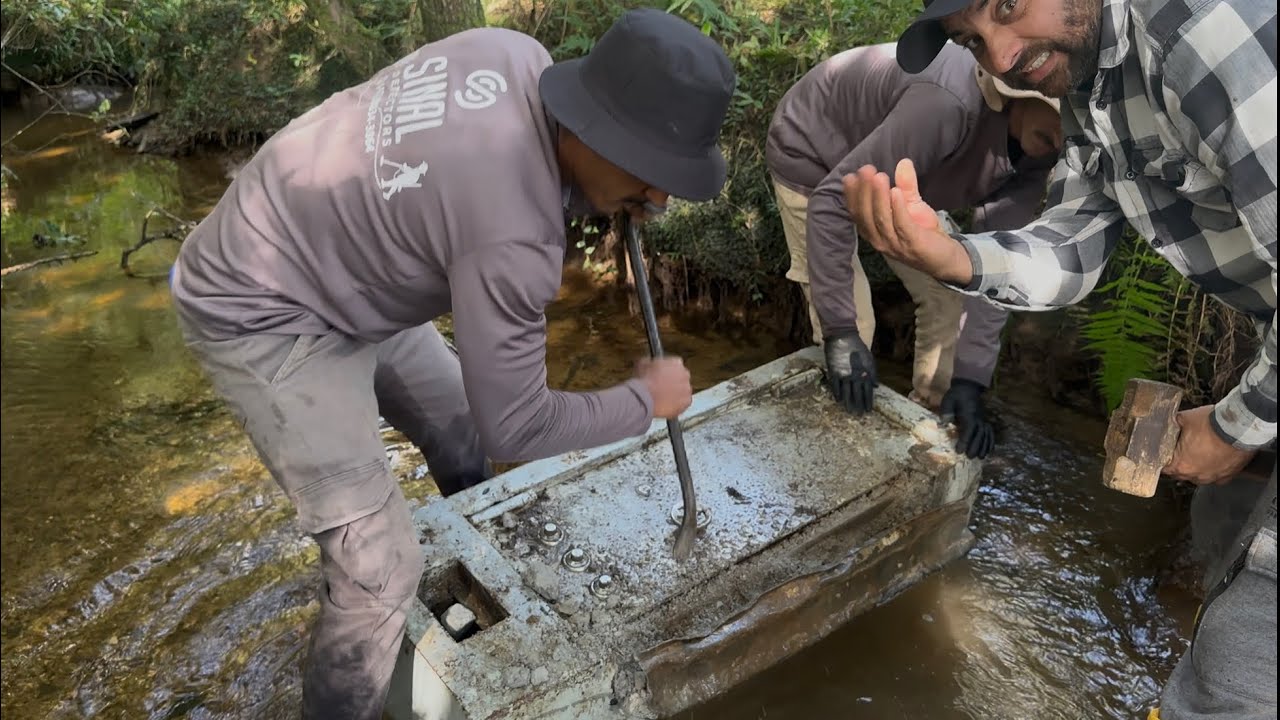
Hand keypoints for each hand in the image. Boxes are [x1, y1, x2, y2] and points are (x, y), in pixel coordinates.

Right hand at [635, 357, 691, 418]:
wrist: (645, 397)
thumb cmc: (644, 381)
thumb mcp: (643, 364)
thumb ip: (650, 362)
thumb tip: (648, 363)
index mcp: (676, 362)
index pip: (675, 364)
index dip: (667, 371)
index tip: (662, 375)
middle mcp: (685, 374)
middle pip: (681, 377)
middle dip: (674, 382)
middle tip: (663, 387)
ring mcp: (687, 388)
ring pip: (683, 391)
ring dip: (676, 393)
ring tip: (664, 398)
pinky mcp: (687, 401)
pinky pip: (684, 403)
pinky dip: (677, 405)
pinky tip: (667, 405)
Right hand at [823, 332, 876, 413]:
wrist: (843, 336)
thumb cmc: (858, 347)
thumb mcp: (870, 359)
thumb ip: (873, 373)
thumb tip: (875, 386)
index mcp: (865, 373)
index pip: (867, 392)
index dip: (868, 402)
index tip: (868, 410)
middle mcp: (855, 376)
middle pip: (857, 395)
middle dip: (859, 406)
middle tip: (859, 415)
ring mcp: (843, 375)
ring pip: (846, 393)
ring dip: (848, 404)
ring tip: (849, 412)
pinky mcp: (833, 372)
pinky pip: (835, 386)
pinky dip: (837, 394)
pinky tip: (838, 400)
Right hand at [841, 159, 973, 284]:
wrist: (944, 258)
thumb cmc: (923, 232)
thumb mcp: (912, 205)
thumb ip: (906, 185)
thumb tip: (904, 162)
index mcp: (873, 232)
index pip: (857, 213)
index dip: (852, 195)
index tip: (851, 175)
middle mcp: (879, 240)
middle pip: (866, 215)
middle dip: (864, 191)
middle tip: (866, 170)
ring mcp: (895, 244)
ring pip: (881, 219)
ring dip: (879, 197)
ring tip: (879, 177)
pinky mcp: (913, 245)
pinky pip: (902, 225)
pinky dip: (898, 208)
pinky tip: (896, 192)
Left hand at [939, 379, 994, 458]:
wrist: (968, 388)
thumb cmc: (955, 395)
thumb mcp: (948, 400)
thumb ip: (947, 410)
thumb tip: (945, 421)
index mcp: (968, 414)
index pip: (968, 429)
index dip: (964, 441)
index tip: (959, 451)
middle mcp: (978, 418)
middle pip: (978, 434)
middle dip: (975, 447)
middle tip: (970, 457)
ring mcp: (982, 420)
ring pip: (986, 435)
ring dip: (984, 447)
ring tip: (981, 458)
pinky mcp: (984, 421)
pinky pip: (990, 432)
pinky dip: (991, 442)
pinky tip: (989, 451)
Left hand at [1162, 405, 1256, 484]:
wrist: (1240, 428)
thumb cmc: (1212, 424)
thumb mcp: (1185, 418)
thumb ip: (1174, 423)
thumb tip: (1170, 421)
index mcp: (1181, 465)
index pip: (1165, 469)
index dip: (1164, 460)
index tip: (1165, 454)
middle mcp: (1196, 476)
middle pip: (1181, 474)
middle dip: (1180, 463)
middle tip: (1182, 451)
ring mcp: (1213, 478)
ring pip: (1199, 476)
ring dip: (1197, 467)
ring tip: (1200, 453)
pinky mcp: (1228, 476)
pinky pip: (1216, 476)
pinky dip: (1214, 468)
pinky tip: (1215, 458)